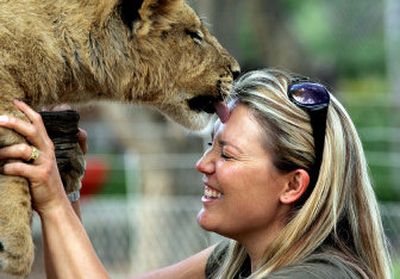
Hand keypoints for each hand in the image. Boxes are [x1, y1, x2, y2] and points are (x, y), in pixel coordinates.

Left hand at [0, 100, 67, 214]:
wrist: (54, 203)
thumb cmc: (41, 182)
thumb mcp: (38, 162)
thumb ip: (29, 149)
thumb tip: (7, 139)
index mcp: (46, 145)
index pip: (38, 122)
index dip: (26, 110)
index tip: (13, 101)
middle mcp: (47, 151)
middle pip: (31, 130)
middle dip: (14, 122)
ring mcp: (45, 163)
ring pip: (22, 149)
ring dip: (4, 151)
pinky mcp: (40, 176)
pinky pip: (18, 168)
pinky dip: (6, 168)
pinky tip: (2, 170)